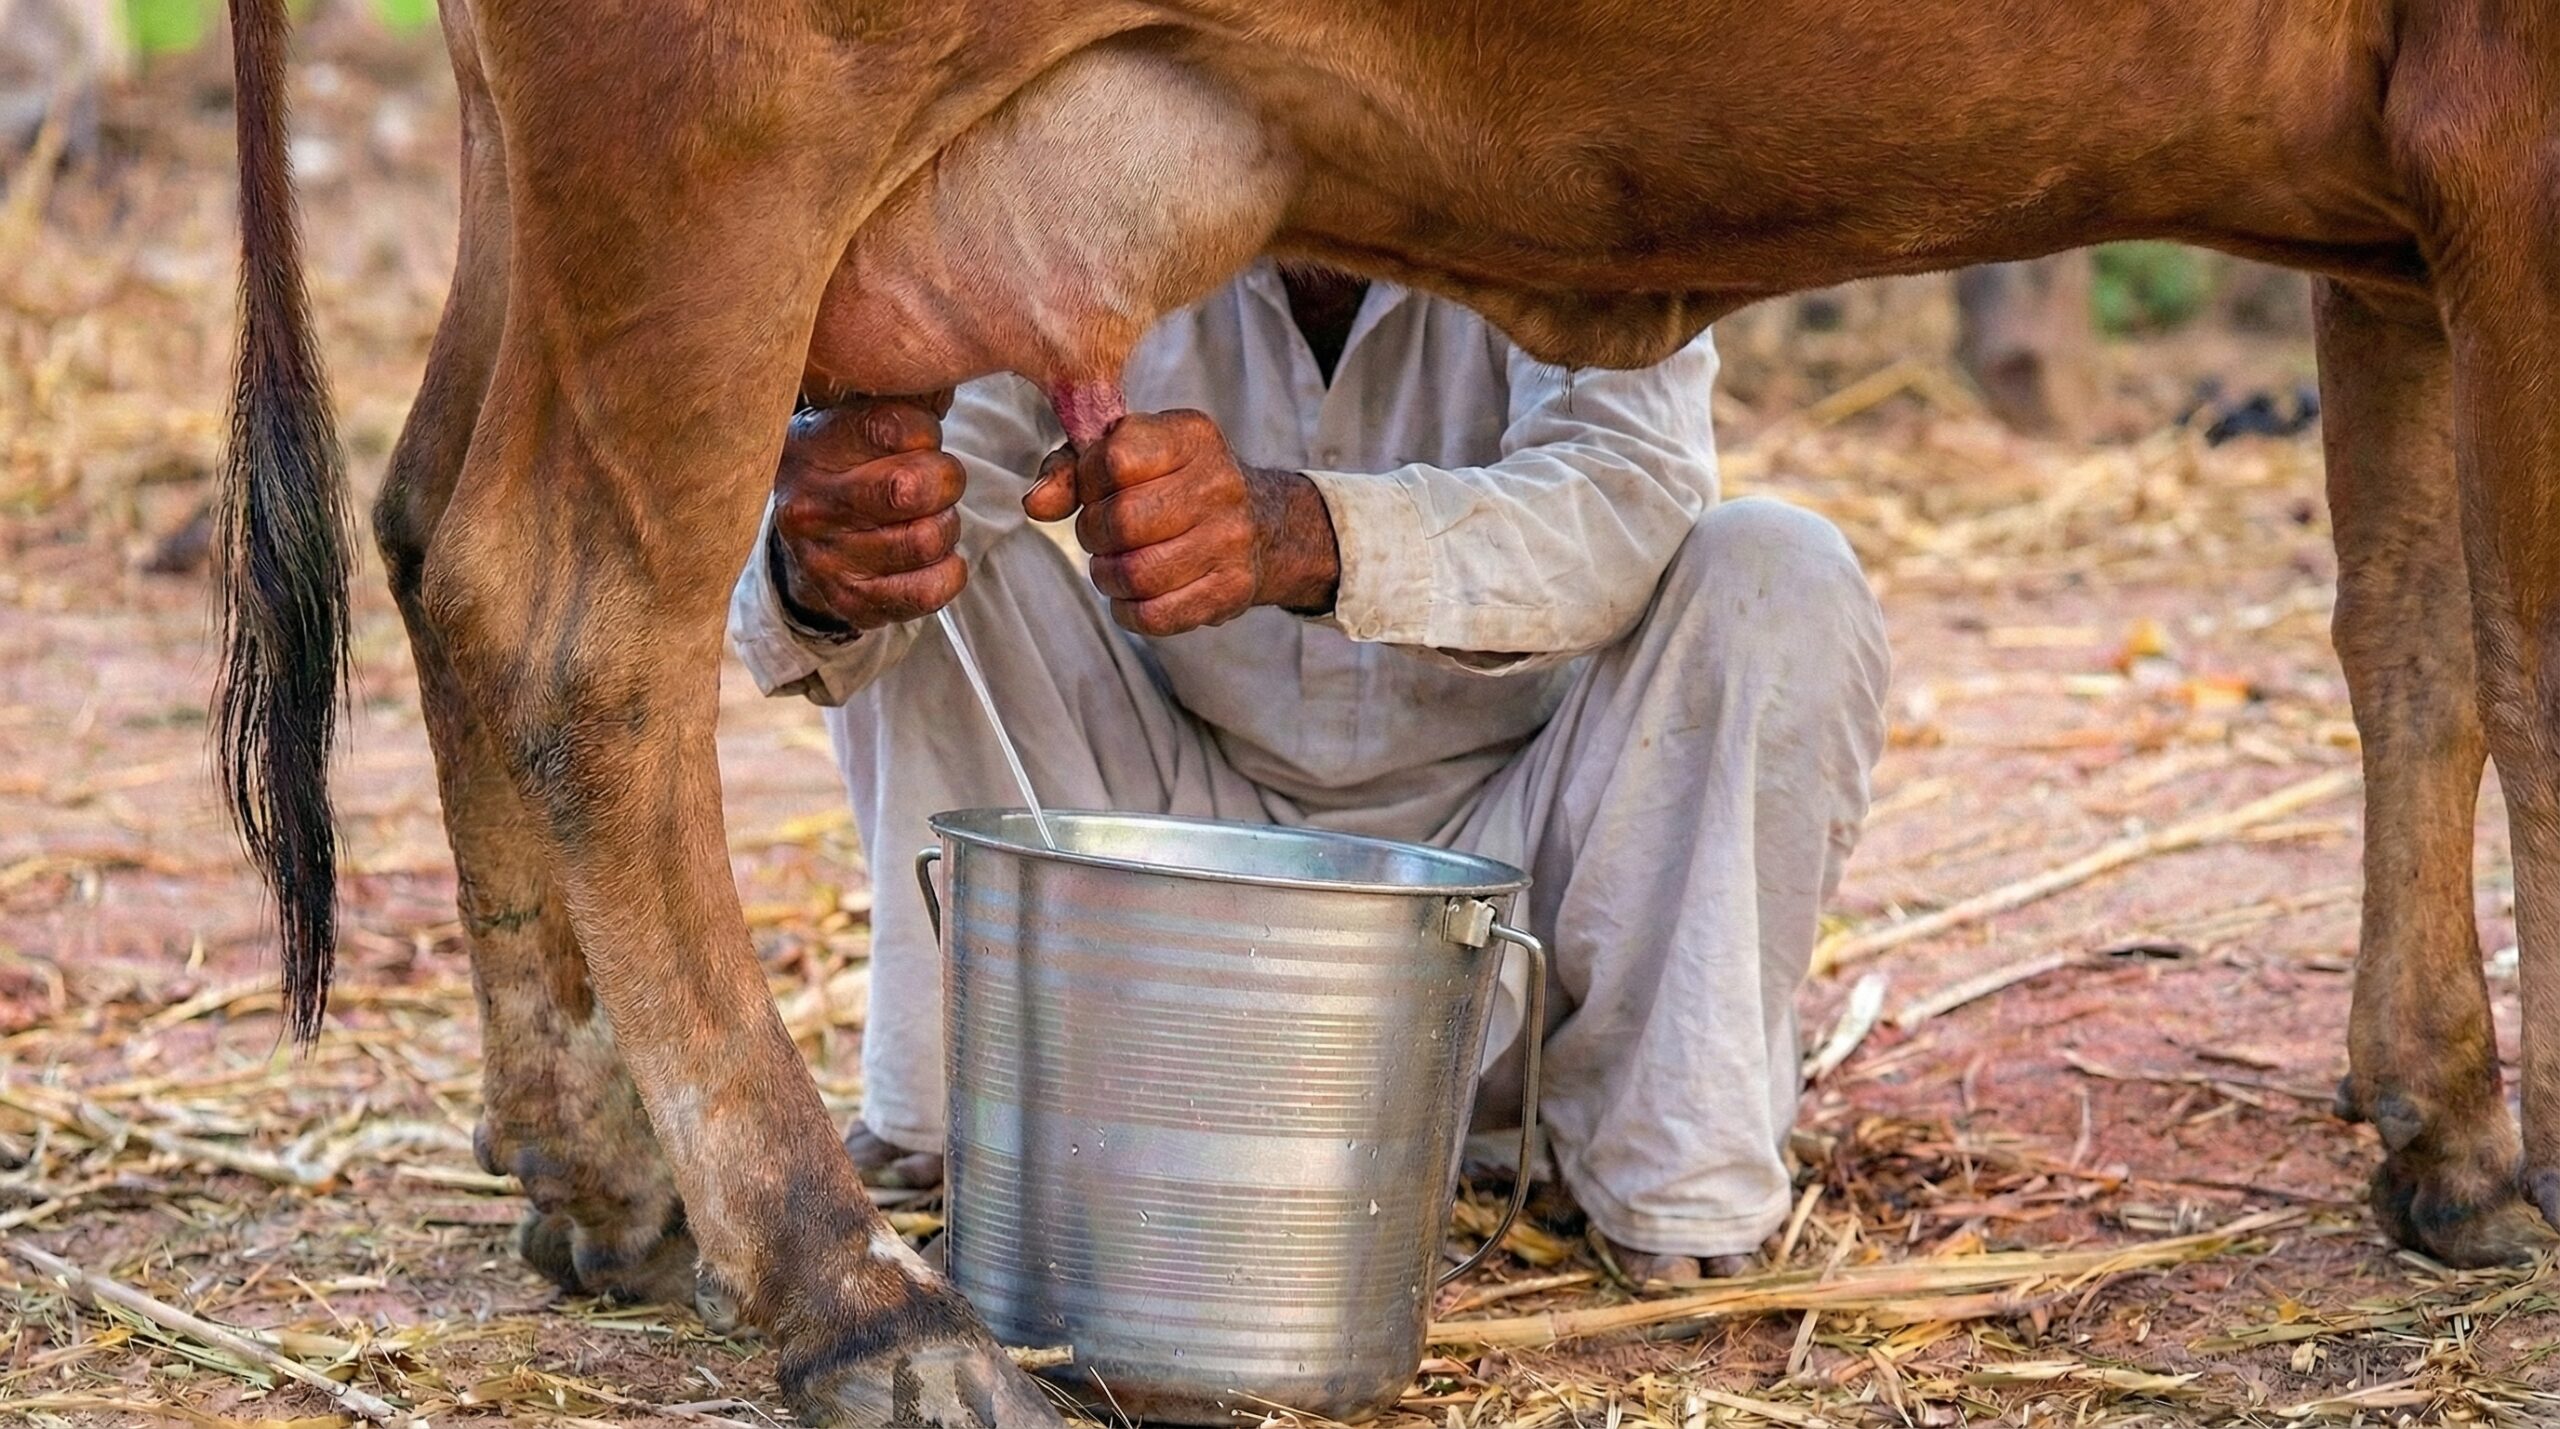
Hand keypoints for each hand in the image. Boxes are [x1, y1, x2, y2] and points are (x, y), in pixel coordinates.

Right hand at [769, 400, 966, 632]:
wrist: (807, 534)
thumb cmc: (850, 461)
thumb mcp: (858, 415)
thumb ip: (900, 395)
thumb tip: (950, 374)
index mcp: (812, 444)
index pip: (896, 426)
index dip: (928, 433)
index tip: (921, 438)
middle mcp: (809, 503)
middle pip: (912, 489)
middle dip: (945, 481)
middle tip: (936, 481)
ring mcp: (825, 558)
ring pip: (927, 539)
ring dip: (946, 526)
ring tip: (929, 517)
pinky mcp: (850, 600)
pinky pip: (930, 590)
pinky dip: (949, 570)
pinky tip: (935, 555)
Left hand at [1021, 409, 1338, 636]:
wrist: (1263, 524)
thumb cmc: (1175, 483)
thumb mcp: (1131, 453)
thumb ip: (1073, 468)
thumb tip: (1035, 503)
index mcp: (1192, 436)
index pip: (1114, 458)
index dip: (1087, 482)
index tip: (1095, 491)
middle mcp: (1220, 483)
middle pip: (1123, 521)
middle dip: (1093, 535)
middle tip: (1100, 537)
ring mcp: (1232, 540)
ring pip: (1137, 574)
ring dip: (1107, 576)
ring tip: (1114, 567)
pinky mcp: (1231, 590)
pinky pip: (1155, 616)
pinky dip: (1129, 611)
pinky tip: (1133, 596)